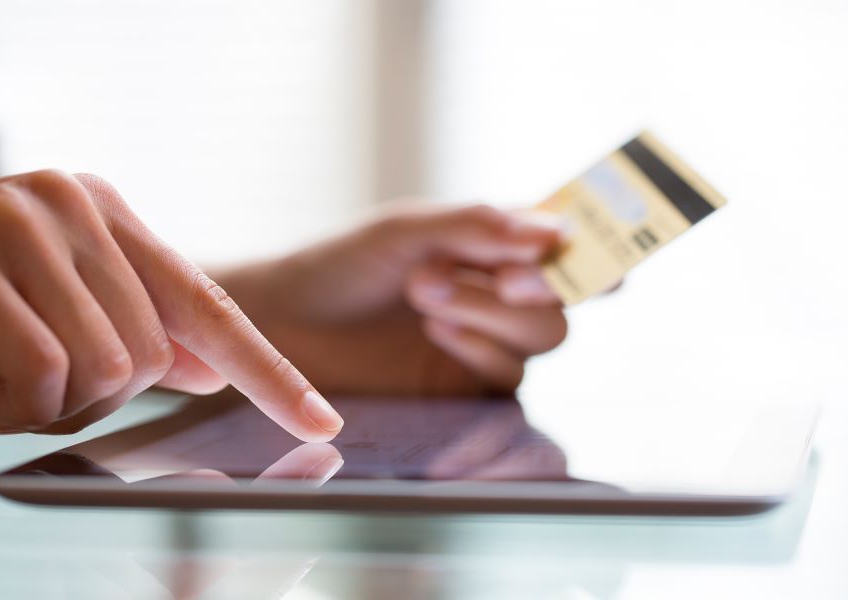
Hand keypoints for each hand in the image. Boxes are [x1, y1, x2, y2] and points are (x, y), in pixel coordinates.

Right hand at [0, 170, 342, 439]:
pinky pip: (45, 373)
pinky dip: (20, 405)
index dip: (271, 373)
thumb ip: (135, 327)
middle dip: (104, 399)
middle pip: (155, 355)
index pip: (211, 305)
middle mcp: (73, 204)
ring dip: (58, 406)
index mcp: (107, 212)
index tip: (323, 420)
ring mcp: (20, 222)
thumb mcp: (57, 303)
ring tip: (8, 386)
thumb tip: (204, 371)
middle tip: (45, 392)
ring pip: (107, 369)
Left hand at [218, 203, 567, 395]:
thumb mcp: (406, 231)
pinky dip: (481, 350)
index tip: (612, 255)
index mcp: (490, 243)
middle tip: (495, 276)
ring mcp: (485, 341)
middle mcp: (497, 292)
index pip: (563, 242)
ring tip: (427, 295)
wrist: (286, 325)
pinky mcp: (466, 385)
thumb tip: (557, 232)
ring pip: (543, 336)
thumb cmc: (341, 266)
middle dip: (533, 286)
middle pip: (565, 297)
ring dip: (495, 314)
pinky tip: (435, 333)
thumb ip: (478, 227)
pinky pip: (508, 375)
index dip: (596, 247)